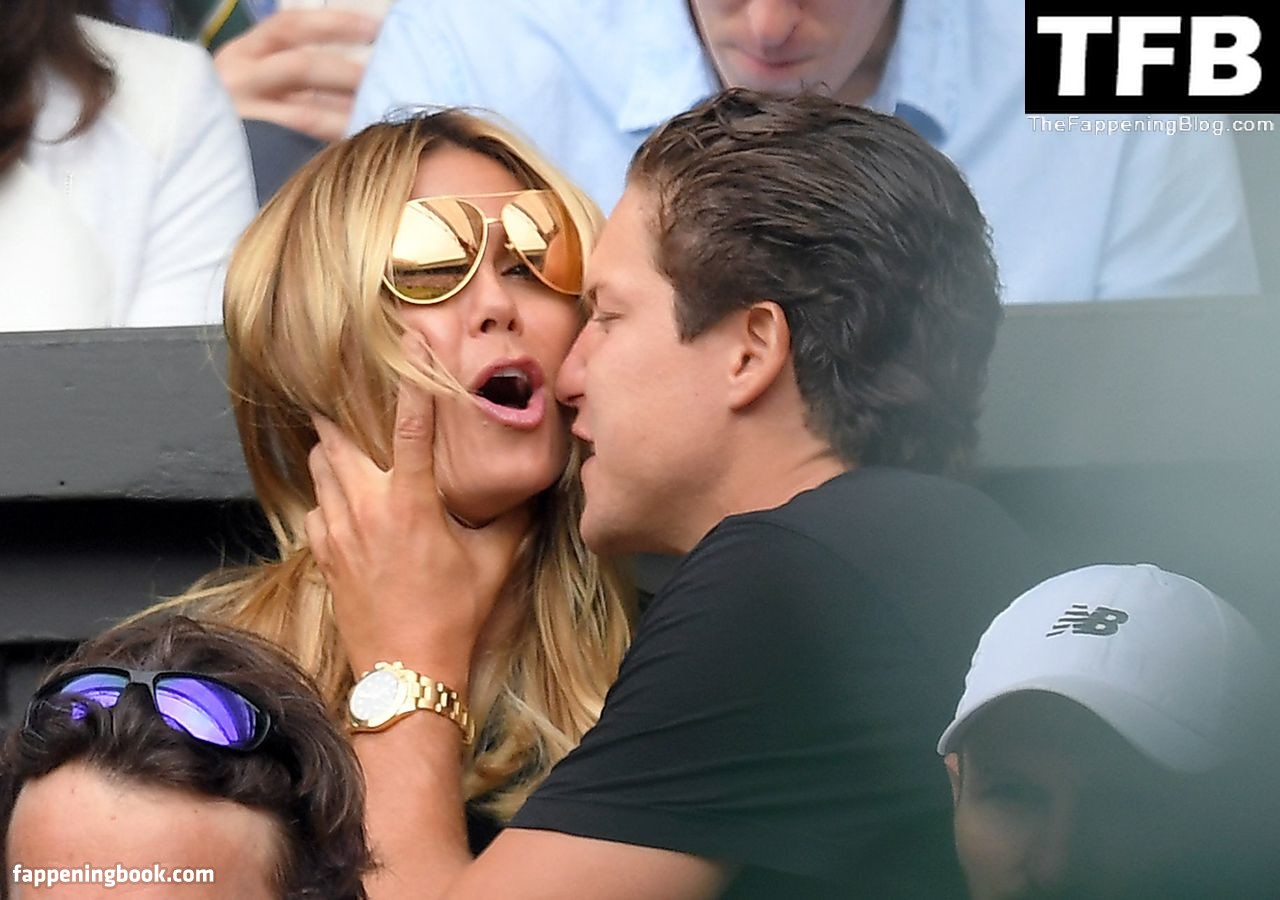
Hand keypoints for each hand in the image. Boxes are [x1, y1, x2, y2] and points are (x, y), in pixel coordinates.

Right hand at [212, 9, 381, 141]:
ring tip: (379, 113)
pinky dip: (332, 144)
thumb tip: (356, 69)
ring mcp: (242, 119)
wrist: (187, 162)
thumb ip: (294, 74)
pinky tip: (358, 143)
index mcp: (241, 54)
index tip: (372, 26)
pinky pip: (303, 149)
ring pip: (307, 112)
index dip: (335, 23)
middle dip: (349, 70)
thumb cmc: (231, 120)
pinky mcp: (250, 153)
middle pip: (302, 65)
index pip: (289, 26)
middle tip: (388, 75)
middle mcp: (236, 79)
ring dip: (348, 112)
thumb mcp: (255, 84)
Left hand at [305, 356, 528, 685]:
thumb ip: (513, 518)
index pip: (409, 424)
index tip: (410, 344)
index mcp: (411, 502)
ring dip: (332, 445)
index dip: (412, 379)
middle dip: (343, 408)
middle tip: (353, 388)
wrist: (407, 672)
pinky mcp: (322, 554)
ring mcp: (337, 530)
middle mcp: (366, 507)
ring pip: (319, 465)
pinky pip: (315, 505)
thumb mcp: (496, 563)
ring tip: (349, 435)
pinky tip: (344, 496)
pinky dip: (326, 491)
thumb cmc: (455, 616)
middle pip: (336, 435)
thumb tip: (532, 488)